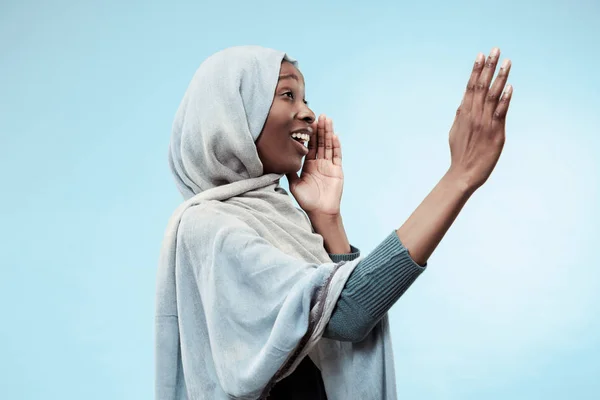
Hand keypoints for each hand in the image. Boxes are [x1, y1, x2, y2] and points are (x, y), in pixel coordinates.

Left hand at [287, 115, 343, 216]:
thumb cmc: (307, 200)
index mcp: (309, 165)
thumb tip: (280, 160)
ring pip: (329, 146)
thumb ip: (289, 172)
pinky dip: (336, 145)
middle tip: (320, 115)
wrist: (320, 211)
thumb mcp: (294, 184)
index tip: (308, 123)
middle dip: (320, 129)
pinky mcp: (337, 170)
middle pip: (321, 142)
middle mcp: (319, 163)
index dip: (310, 135)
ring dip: (328, 133)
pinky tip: (335, 135)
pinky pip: (337, 156)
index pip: (310, 146)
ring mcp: (329, 166)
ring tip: (328, 120)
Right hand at [448, 47, 512, 190]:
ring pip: (492, 96)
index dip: (476, 70)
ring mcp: (484, 123)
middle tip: (495, 50)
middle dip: (489, 67)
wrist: (463, 173)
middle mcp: (474, 115)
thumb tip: (462, 104)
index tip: (481, 55)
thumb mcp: (455, 132)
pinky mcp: (495, 133)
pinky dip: (505, 99)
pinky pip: (500, 113)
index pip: (470, 87)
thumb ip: (460, 116)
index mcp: (464, 113)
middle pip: (481, 86)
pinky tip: (509, 87)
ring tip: (506, 62)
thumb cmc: (460, 154)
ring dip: (500, 78)